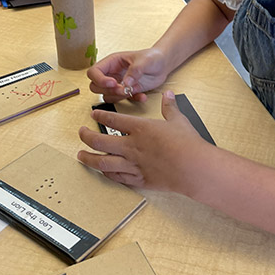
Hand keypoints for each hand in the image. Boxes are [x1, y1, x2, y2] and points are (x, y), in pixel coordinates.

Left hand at [78, 91, 208, 191]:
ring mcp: (133, 164)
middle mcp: (132, 146)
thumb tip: (169, 94)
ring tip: (81, 155)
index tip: (93, 115)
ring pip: (103, 163)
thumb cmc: (187, 143)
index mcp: (140, 129)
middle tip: (81, 133)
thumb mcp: (178, 120)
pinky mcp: (139, 179)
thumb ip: (170, 107)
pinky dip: (107, 174)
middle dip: (86, 137)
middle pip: (100, 142)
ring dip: (89, 158)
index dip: (100, 116)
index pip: (113, 121)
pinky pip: (117, 177)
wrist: (194, 168)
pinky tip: (103, 172)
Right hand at [87, 48, 168, 101]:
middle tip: (122, 89)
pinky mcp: (126, 92)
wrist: (162, 64)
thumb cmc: (151, 57)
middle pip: (95, 86)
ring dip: (118, 97)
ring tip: (132, 91)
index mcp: (111, 62)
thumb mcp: (144, 61)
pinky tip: (142, 96)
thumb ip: (134, 71)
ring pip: (106, 95)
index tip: (113, 83)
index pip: (94, 72)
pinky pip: (123, 100)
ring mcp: (118, 84)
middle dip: (108, 90)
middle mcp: (112, 74)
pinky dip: (132, 100)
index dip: (99, 79)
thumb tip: (126, 83)